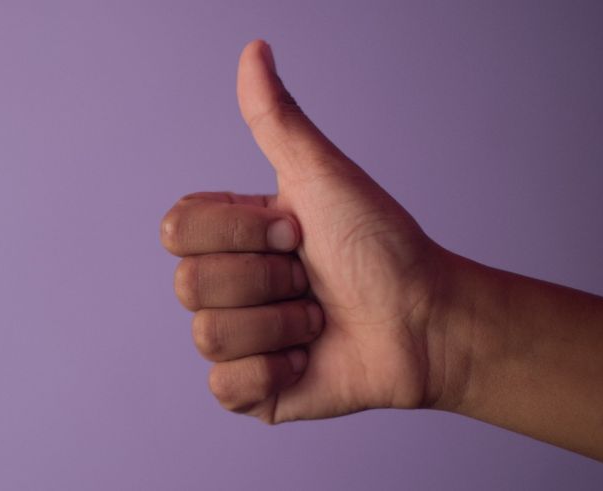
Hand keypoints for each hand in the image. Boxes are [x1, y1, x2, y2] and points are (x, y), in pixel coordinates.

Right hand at [161, 40, 449, 422]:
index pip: (177, 230)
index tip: (296, 229)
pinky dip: (273, 372)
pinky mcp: (251, 391)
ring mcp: (236, 341)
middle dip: (269, 280)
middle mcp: (225, 286)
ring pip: (209, 335)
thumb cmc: (381, 244)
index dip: (240, 232)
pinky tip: (307, 359)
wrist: (425, 319)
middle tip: (311, 277)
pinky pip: (224, 387)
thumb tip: (254, 49)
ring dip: (281, 325)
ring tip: (318, 319)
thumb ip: (276, 119)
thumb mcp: (322, 176)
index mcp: (230, 236)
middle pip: (190, 284)